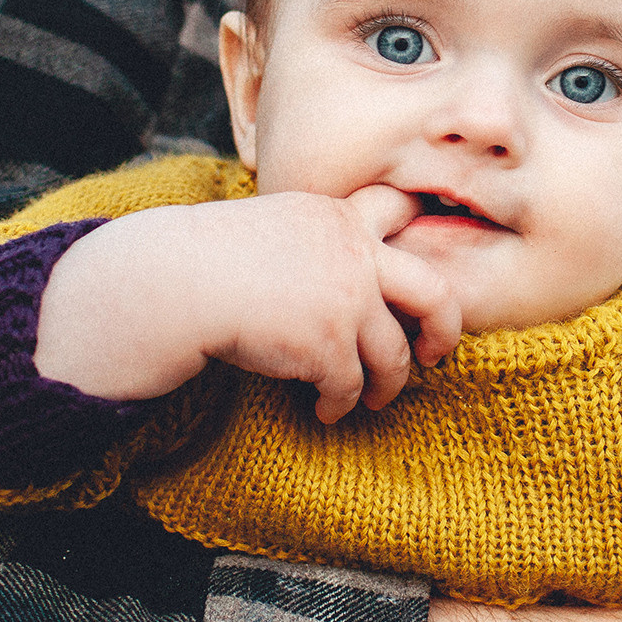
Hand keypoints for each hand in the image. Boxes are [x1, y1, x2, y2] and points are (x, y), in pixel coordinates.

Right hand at [35, 183, 462, 419]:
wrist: (176, 282)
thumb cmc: (212, 259)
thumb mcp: (278, 226)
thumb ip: (321, 241)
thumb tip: (355, 279)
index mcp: (340, 217)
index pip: (400, 211)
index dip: (419, 237)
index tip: (417, 272)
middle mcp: (355, 254)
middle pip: (435, 293)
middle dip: (445, 329)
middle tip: (434, 353)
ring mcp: (347, 300)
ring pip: (395, 355)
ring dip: (389, 384)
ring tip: (375, 398)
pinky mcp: (328, 345)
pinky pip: (350, 386)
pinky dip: (340, 404)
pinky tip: (325, 410)